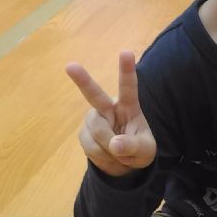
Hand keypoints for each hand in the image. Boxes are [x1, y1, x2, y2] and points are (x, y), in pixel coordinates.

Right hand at [66, 51, 156, 176]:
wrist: (123, 164)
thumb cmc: (138, 150)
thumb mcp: (145, 151)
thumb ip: (134, 146)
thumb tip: (115, 145)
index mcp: (128, 106)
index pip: (128, 87)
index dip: (127, 70)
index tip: (126, 52)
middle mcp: (108, 108)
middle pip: (94, 94)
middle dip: (82, 80)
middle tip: (70, 66)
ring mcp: (94, 120)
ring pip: (97, 133)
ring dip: (110, 149)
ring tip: (119, 153)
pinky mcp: (84, 133)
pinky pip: (91, 147)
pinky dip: (102, 157)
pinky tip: (108, 155)